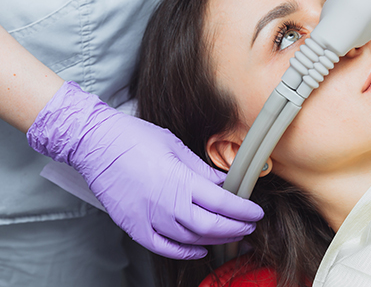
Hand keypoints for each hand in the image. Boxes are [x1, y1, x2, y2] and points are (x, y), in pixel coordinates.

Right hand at [27, 81, 263, 259]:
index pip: (223, 203)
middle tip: (250, 226)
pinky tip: (199, 249)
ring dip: (216, 240)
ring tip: (231, 235)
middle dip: (236, 228)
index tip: (256, 212)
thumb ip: (202, 169)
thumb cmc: (133, 138)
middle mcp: (167, 205)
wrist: (94, 143)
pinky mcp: (134, 227)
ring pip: (191, 239)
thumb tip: (224, 181)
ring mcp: (149, 219)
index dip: (244, 210)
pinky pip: (164, 247)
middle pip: (212, 226)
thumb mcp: (175, 146)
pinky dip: (185, 251)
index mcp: (181, 181)